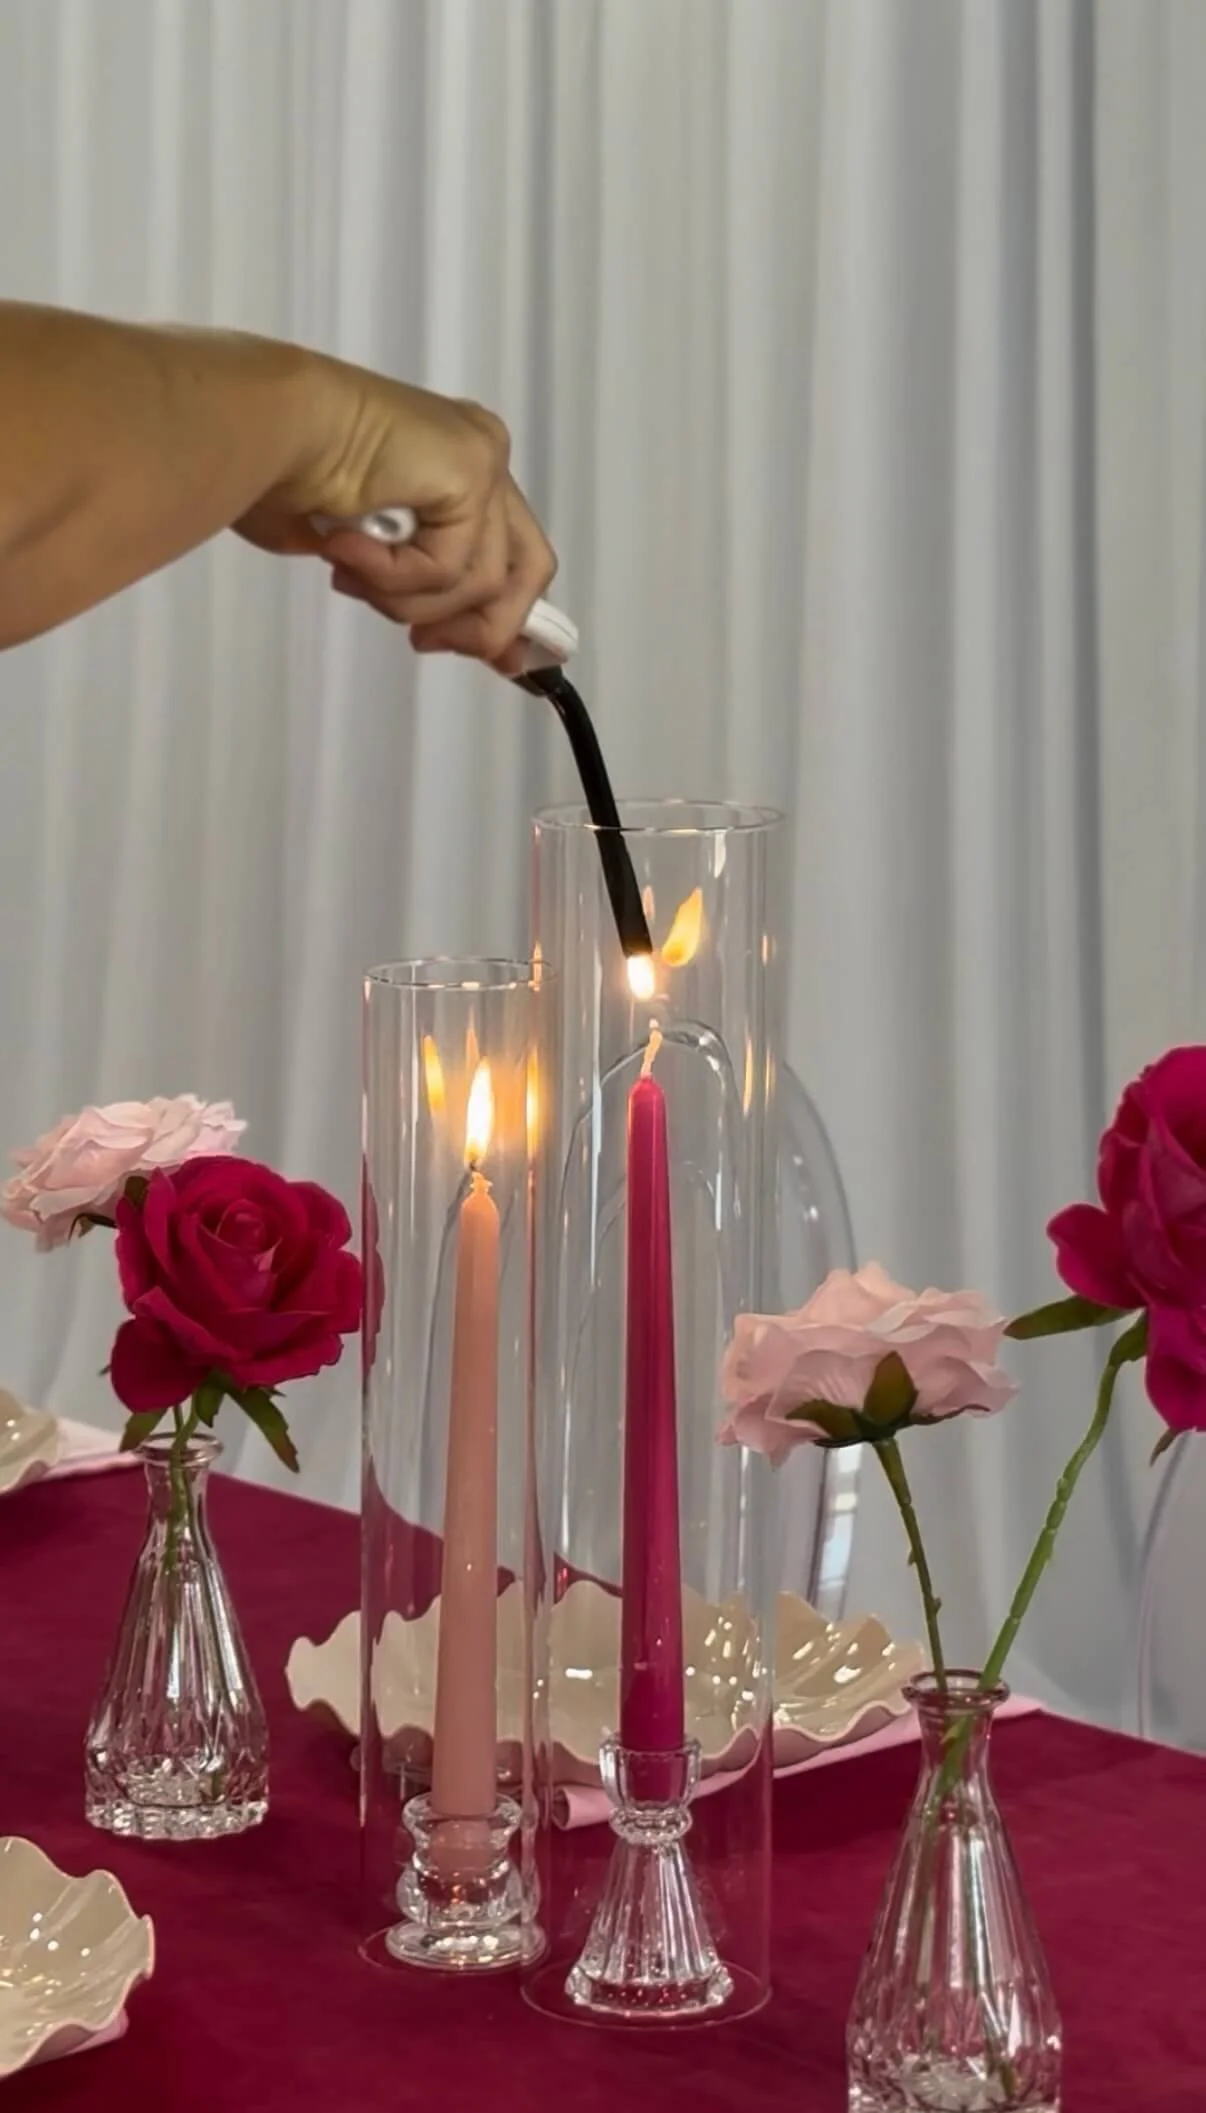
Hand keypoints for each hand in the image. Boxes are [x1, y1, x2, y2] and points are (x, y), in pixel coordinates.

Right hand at [235, 360, 555, 671]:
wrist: (265, 428)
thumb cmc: (284, 476)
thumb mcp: (366, 554)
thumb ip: (417, 586)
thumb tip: (453, 640)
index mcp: (457, 468)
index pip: (514, 555)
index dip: (505, 618)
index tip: (486, 660)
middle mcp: (480, 457)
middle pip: (529, 570)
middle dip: (481, 626)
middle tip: (422, 641)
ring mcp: (482, 461)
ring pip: (480, 581)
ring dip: (405, 598)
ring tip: (349, 575)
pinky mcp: (473, 470)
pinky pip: (451, 567)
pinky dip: (394, 575)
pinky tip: (345, 549)